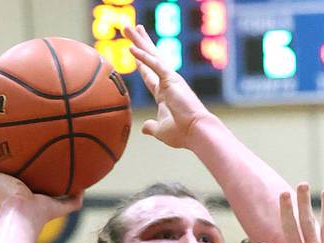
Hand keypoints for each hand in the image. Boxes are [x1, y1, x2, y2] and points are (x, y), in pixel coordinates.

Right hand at [0, 131, 82, 222]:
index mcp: (22, 188)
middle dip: (2, 148)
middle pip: (2, 162)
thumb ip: (73, 199)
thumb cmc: (41, 213)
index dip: (22, 160)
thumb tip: (85, 188)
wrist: (23, 215)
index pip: (21, 171)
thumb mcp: (62, 205)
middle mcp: (7, 182)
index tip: (26, 145)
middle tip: (5, 130)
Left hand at [123, 24, 212, 147]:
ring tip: (127, 27)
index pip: (149, 75)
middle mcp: (167, 83)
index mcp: (165, 94)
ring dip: (138, 41)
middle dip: (139, 42)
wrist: (196, 132)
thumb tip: (144, 129)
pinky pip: (154, 64)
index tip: (133, 51)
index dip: (141, 63)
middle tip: (130, 28)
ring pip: (151, 55)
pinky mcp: (171, 79)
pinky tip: (131, 48)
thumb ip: (152, 127)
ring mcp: (170, 79)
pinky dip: (143, 56)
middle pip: (149, 58)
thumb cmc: (182, 134)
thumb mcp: (161, 130)